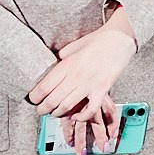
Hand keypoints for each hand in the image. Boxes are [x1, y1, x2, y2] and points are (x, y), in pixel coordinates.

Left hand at [29, 13, 137, 149]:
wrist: (120, 38)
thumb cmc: (98, 40)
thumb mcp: (73, 46)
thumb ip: (61, 58)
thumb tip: (52, 66)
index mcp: (67, 64)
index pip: (44, 86)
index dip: (35, 97)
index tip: (33, 99)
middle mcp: (76, 75)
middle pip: (52, 100)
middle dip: (43, 109)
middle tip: (41, 110)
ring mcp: (90, 84)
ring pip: (67, 106)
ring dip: (58, 114)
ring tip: (55, 113)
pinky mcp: (103, 89)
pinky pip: (90, 109)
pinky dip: (82, 116)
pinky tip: (77, 116)